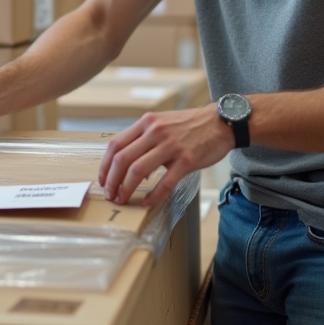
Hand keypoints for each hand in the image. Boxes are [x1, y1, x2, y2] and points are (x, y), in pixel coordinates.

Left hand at [98, 103, 234, 206]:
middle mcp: (155, 132)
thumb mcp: (162, 124)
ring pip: (138, 170)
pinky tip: (147, 202)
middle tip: (110, 195)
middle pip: (122, 159)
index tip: (102, 180)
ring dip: (127, 188)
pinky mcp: (186, 159)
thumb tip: (132, 168)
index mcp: (146, 123)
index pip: (116, 144)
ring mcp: (171, 145)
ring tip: (123, 199)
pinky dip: (153, 195)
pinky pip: (165, 182)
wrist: (221, 122)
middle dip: (112, 181)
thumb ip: (145, 141)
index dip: (105, 165)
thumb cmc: (190, 126)